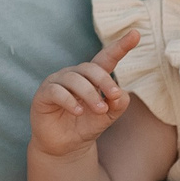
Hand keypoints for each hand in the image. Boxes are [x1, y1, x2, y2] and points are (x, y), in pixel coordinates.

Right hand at [30, 29, 142, 158]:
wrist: (66, 147)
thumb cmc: (86, 126)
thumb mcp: (108, 116)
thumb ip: (117, 104)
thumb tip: (120, 93)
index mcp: (91, 77)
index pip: (106, 58)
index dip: (120, 46)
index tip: (136, 34)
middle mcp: (73, 75)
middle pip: (90, 68)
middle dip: (104, 81)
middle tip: (114, 96)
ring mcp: (57, 83)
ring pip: (74, 79)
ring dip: (90, 94)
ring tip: (99, 110)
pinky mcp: (43, 95)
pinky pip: (56, 91)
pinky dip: (69, 100)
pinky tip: (78, 111)